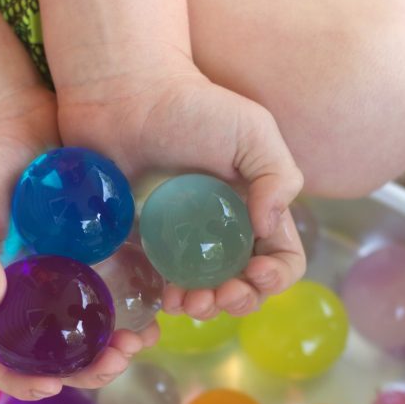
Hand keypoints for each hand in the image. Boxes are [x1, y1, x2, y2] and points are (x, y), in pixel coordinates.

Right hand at [0, 85, 157, 399]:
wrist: (12, 121)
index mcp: (1, 295)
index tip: (53, 385)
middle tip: (119, 358)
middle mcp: (38, 292)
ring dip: (120, 344)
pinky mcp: (99, 247)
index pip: (2, 357)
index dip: (22, 381)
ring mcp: (70, 272)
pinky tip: (161, 303)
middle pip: (60, 353)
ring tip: (145, 338)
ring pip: (97, 327)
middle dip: (89, 368)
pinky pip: (122, 284)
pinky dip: (140, 304)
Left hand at [56, 59, 305, 319]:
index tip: (254, 270)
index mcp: (254, 207)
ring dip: (206, 307)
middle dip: (239, 300)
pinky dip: (170, 298)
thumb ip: (278, 177)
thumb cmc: (190, 108)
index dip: (276, 276)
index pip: (282, 257)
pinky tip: (167, 295)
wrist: (122, 96)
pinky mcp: (145, 241)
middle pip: (244, 284)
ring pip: (205, 291)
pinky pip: (162, 282)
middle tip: (219, 295)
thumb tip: (269, 229)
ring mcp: (183, 239)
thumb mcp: (251, 131)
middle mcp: (222, 228)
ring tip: (192, 302)